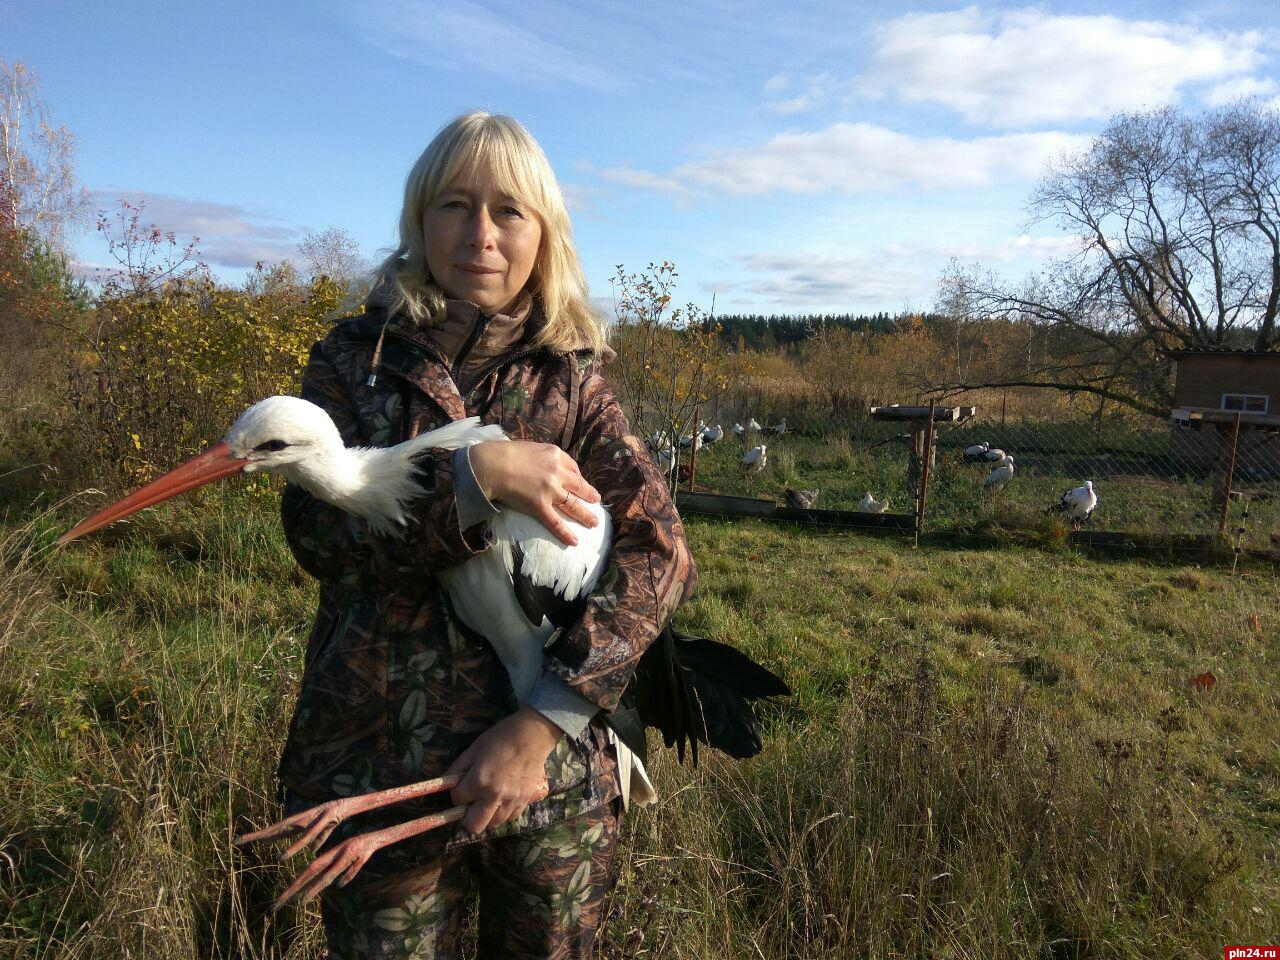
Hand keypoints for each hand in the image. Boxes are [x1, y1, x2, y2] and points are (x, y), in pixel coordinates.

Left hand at [446, 706, 559, 834]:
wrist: (533, 735)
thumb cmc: (501, 738)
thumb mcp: (475, 748)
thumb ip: (458, 767)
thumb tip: (448, 782)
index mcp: (478, 781)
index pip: (457, 800)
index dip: (457, 793)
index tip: (462, 786)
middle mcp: (494, 796)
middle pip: (473, 826)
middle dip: (467, 817)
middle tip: (471, 804)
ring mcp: (511, 801)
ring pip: (492, 825)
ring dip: (486, 815)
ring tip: (488, 800)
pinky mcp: (524, 802)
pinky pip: (509, 818)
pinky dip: (503, 813)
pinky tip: (503, 799)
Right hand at [469, 440, 600, 545]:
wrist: (490, 465)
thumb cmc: (504, 454)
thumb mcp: (531, 447)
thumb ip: (543, 456)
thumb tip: (546, 463)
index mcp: (555, 455)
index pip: (573, 468)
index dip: (578, 478)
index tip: (580, 483)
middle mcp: (557, 473)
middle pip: (579, 486)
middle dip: (590, 495)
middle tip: (596, 501)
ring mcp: (550, 491)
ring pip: (573, 505)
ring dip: (585, 515)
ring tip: (594, 522)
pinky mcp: (539, 506)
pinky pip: (555, 523)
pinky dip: (565, 533)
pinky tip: (574, 542)